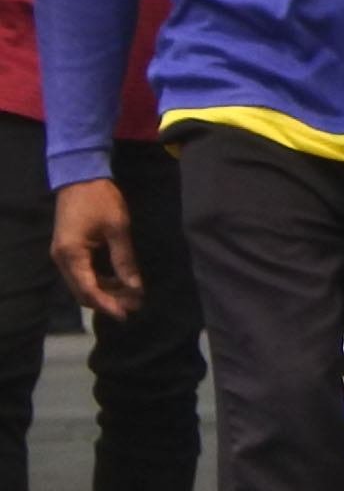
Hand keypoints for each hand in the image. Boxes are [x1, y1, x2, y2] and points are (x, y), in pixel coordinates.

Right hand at [53, 180, 138, 318]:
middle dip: (108, 301)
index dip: (108, 305)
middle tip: (135, 304)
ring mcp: (63, 255)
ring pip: (82, 284)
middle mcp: (62, 259)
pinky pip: (82, 273)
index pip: (88, 290)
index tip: (127, 314)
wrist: (81, 176)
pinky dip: (100, 281)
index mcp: (71, 254)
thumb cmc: (101, 200)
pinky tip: (120, 282)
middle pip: (83, 292)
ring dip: (105, 292)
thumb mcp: (118, 229)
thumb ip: (125, 260)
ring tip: (132, 295)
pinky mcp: (69, 250)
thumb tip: (135, 287)